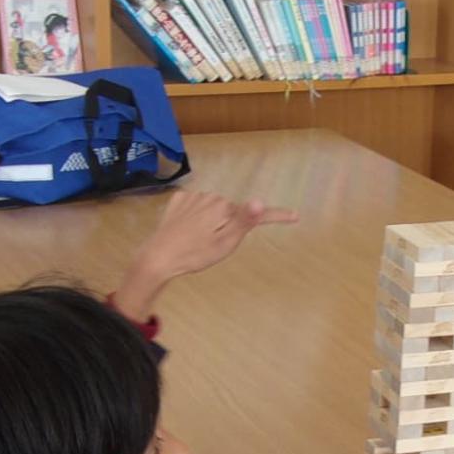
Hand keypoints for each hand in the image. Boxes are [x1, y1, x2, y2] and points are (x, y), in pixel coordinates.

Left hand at [108, 191, 297, 321]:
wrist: (158, 257)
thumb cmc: (195, 255)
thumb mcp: (225, 243)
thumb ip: (244, 221)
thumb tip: (260, 200)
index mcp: (225, 207)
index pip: (256, 213)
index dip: (277, 216)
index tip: (295, 216)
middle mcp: (210, 196)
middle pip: (229, 211)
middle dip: (228, 224)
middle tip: (215, 245)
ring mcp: (192, 197)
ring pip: (212, 208)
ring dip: (210, 220)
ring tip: (197, 240)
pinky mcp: (177, 200)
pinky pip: (195, 205)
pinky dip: (194, 215)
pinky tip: (185, 228)